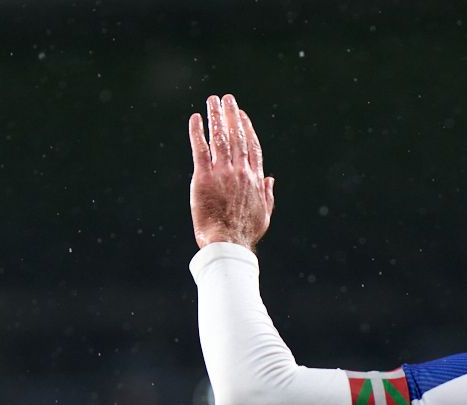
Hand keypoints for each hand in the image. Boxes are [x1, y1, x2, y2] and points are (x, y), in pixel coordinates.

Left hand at [189, 92, 274, 250]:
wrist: (228, 243)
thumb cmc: (244, 234)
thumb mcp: (264, 215)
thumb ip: (268, 195)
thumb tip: (271, 178)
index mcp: (255, 180)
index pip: (252, 146)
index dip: (247, 128)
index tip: (242, 115)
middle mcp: (240, 172)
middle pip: (236, 136)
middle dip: (231, 115)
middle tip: (227, 98)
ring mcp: (222, 174)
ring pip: (220, 138)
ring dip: (216, 116)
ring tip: (212, 100)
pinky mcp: (203, 178)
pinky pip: (200, 149)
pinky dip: (197, 132)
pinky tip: (195, 118)